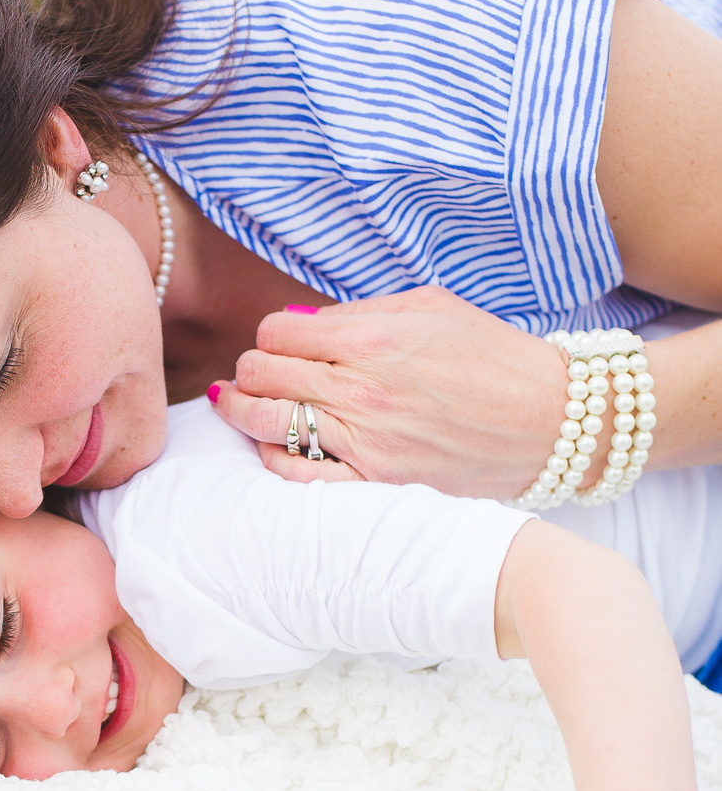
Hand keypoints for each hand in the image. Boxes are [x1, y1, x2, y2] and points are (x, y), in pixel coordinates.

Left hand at [207, 287, 570, 496]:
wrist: (551, 420)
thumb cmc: (494, 356)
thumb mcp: (431, 308)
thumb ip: (359, 311)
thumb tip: (300, 325)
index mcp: (374, 337)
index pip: (276, 332)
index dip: (269, 335)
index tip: (278, 343)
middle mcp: (362, 388)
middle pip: (262, 374)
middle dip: (250, 370)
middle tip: (254, 374)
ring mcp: (366, 439)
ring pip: (266, 422)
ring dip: (242, 410)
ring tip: (238, 403)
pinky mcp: (376, 482)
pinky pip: (296, 475)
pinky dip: (271, 457)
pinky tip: (269, 445)